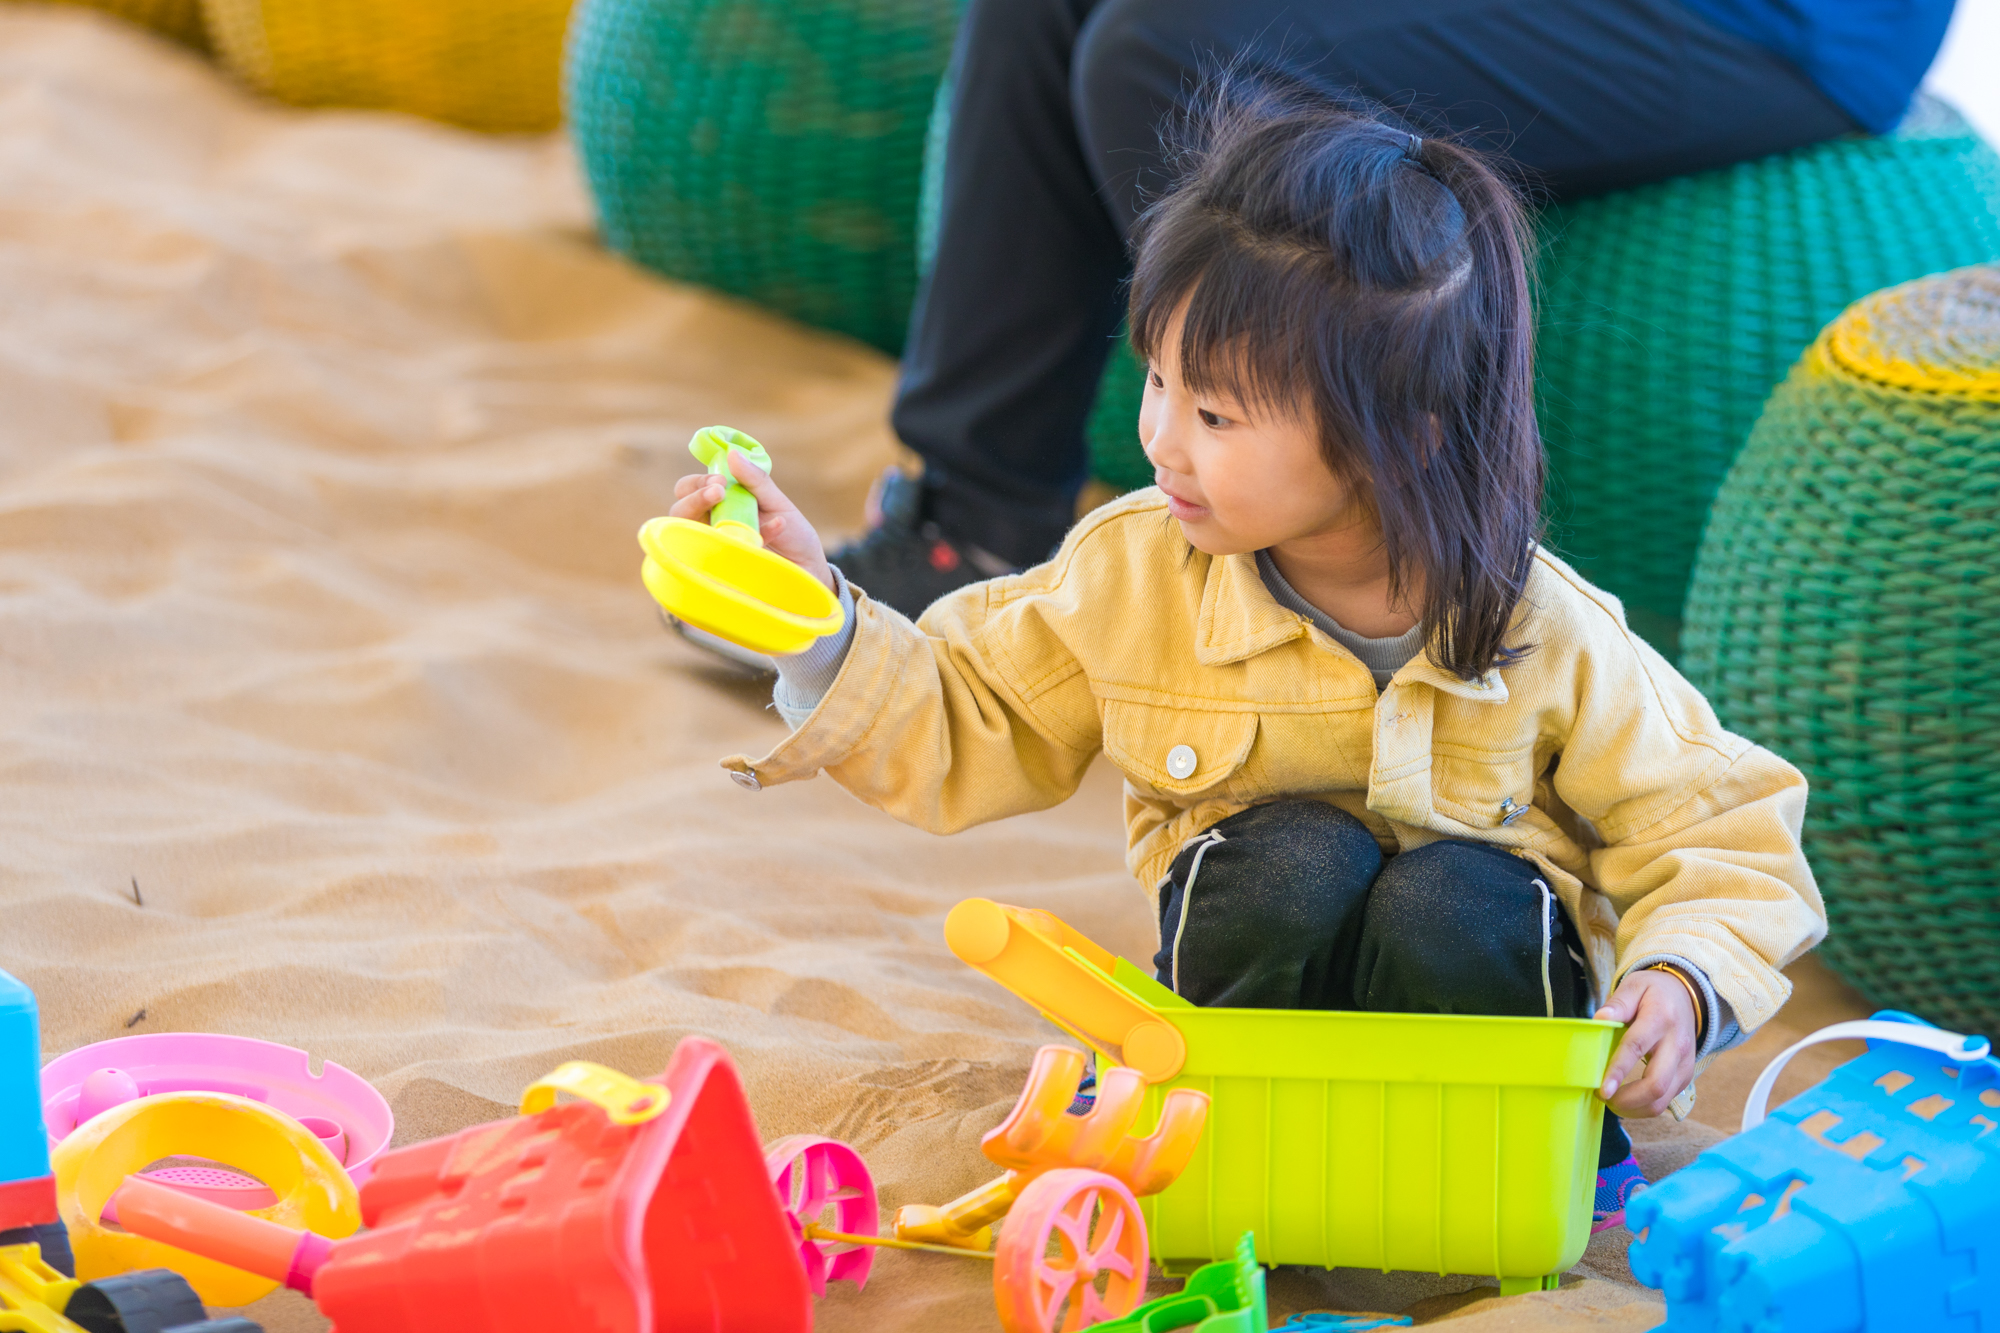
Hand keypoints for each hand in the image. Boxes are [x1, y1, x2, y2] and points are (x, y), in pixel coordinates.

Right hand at [670, 448, 834, 591]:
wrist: (811, 566)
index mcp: (719, 505)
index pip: (688, 489)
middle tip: (718, 492)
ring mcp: (717, 549)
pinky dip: (758, 536)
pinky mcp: (728, 570)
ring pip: (690, 536)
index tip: (719, 481)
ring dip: (707, 519)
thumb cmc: (792, 533)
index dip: (697, 484)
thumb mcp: (777, 501)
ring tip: (735, 512)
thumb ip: (755, 479)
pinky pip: (729, 553)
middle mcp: (711, 526)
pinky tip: (777, 526)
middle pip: (679, 512)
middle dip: (693, 499)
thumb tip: (731, 454)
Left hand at [1592, 969, 1698, 1117]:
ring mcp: (1685, 1064)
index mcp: (1660, 1018)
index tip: (1602, 1090)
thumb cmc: (1654, 992)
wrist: (1687, 997)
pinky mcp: (1686, 1076)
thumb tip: (1599, 1019)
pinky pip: (1666, 1101)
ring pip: (1662, 1100)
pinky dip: (1644, 1106)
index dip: (1618, 1071)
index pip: (1636, 1047)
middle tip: (1602, 1097)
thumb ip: (1617, 1003)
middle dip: (1627, 1100)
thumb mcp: (1634, 986)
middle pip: (1656, 1084)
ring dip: (1634, 1108)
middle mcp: (1677, 1045)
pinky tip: (1627, 1100)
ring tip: (1612, 1101)